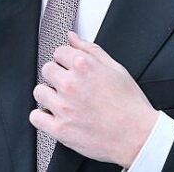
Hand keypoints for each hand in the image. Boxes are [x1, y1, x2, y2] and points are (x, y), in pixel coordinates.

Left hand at [30, 32, 157, 167]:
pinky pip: (35, 117)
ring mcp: (63, 107)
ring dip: (49, 95)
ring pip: (39, 92)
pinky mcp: (60, 129)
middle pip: (46, 69)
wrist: (138, 136)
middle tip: (70, 85)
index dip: (66, 59)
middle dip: (57, 75)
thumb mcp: (115, 68)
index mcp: (84, 66)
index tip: (70, 67)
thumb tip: (72, 37)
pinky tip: (55, 115)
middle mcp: (71, 84)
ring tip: (63, 101)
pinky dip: (42, 116)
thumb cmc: (130, 104)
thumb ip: (90, 49)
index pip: (58, 52)